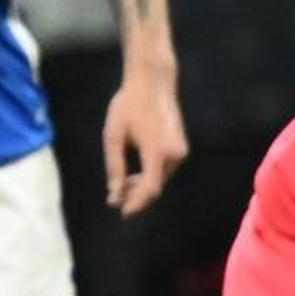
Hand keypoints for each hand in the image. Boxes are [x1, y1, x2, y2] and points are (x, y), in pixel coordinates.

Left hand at [104, 67, 187, 215]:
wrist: (153, 82)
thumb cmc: (129, 105)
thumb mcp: (113, 135)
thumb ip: (114, 167)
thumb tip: (114, 194)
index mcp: (156, 150)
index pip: (150, 188)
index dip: (136, 204)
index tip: (122, 213)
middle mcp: (174, 153)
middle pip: (155, 187)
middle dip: (135, 196)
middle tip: (115, 199)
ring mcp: (180, 151)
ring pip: (160, 180)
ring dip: (142, 186)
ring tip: (121, 185)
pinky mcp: (181, 148)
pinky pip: (164, 171)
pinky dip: (150, 176)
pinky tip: (134, 175)